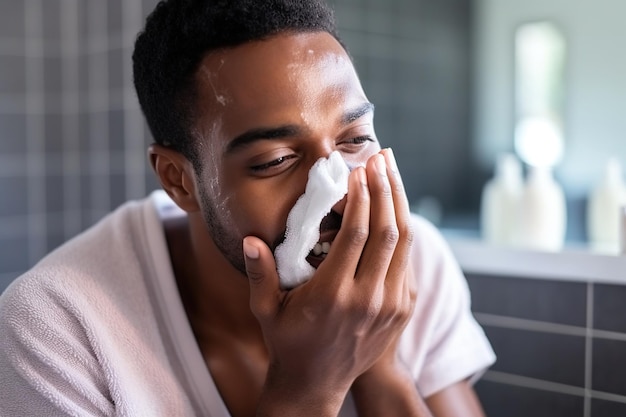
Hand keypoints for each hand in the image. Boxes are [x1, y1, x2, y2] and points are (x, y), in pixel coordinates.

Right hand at [243, 148, 414, 415]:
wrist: (316, 382)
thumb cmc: (287, 342)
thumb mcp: (265, 310)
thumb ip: (259, 273)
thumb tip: (251, 239)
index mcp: (333, 295)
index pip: (357, 234)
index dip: (361, 197)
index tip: (359, 170)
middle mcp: (368, 299)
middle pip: (387, 231)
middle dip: (385, 189)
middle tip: (381, 158)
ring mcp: (390, 305)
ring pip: (403, 243)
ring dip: (399, 204)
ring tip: (392, 173)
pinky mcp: (402, 309)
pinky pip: (406, 261)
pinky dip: (402, 230)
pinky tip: (393, 208)